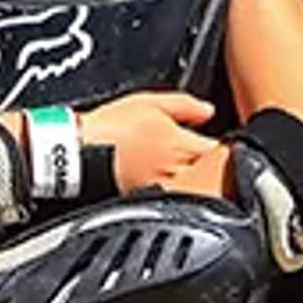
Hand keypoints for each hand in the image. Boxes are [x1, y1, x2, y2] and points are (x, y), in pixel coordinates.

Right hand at [77, 88, 224, 194]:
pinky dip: (180, 191)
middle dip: (213, 164)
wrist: (78, 153)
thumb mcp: (149, 101)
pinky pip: (177, 198)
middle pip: (213, 173)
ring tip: (183, 167)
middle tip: (204, 153)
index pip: (220, 150)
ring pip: (198, 188)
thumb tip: (209, 110)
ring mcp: (165, 190)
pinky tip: (166, 179)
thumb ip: (185, 105)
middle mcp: (176, 172)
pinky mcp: (151, 201)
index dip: (225, 144)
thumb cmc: (108, 128)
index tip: (221, 140)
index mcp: (179, 146)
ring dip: (199, 180)